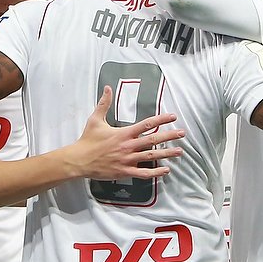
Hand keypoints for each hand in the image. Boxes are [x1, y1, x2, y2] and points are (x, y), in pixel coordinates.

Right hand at [69, 86, 183, 179]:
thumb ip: (104, 104)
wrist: (80, 160)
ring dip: (167, 154)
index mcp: (123, 133)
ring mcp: (128, 160)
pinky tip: (165, 170)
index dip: (161, 119)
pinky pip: (144, 173)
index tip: (172, 117)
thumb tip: (107, 88)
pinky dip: (156, 173)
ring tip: (179, 152)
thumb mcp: (95, 119)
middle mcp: (128, 146)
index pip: (146, 124)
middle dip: (169, 136)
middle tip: (182, 134)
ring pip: (152, 156)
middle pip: (153, 140)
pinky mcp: (125, 171)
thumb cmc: (88, 140)